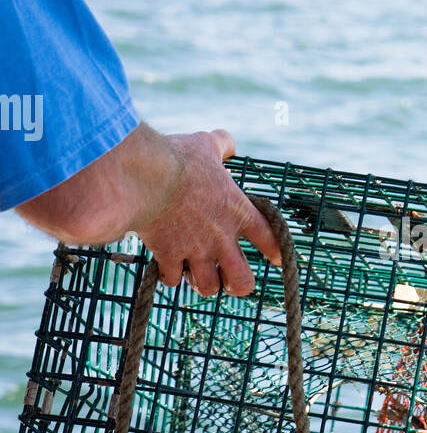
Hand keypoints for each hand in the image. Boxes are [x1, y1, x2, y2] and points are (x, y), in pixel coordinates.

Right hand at [16, 123, 280, 296]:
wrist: (145, 175)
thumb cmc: (178, 158)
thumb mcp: (206, 144)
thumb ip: (222, 144)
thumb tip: (228, 144)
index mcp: (237, 211)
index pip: (269, 239)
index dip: (275, 253)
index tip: (276, 261)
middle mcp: (221, 237)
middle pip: (242, 281)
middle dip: (237, 284)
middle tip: (228, 277)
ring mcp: (195, 250)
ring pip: (208, 288)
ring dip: (204, 283)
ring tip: (197, 274)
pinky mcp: (168, 256)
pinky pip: (173, 280)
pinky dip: (171, 275)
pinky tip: (167, 265)